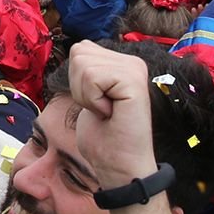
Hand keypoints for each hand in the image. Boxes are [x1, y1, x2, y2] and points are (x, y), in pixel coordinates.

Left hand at [60, 42, 158, 190]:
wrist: (119, 165)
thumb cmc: (103, 136)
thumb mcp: (89, 93)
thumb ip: (87, 68)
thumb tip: (78, 47)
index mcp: (123, 62)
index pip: (80, 49)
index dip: (77, 82)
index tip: (97, 104)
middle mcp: (133, 61)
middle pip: (79, 53)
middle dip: (79, 87)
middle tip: (101, 109)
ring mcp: (135, 69)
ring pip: (83, 64)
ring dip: (86, 95)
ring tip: (105, 112)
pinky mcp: (134, 81)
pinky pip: (91, 77)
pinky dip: (92, 100)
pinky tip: (109, 113)